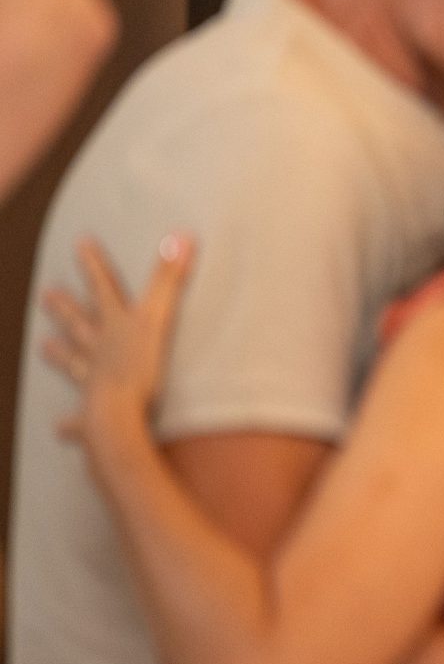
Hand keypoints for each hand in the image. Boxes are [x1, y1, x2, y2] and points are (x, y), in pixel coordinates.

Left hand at [41, 236, 193, 469]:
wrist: (118, 415)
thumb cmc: (138, 367)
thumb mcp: (159, 318)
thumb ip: (169, 279)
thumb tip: (181, 236)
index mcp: (115, 327)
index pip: (103, 289)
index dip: (94, 266)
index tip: (80, 244)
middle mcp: (98, 350)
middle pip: (79, 325)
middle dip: (65, 309)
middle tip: (46, 295)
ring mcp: (92, 381)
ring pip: (74, 364)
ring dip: (60, 355)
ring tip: (43, 346)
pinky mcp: (92, 413)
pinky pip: (78, 420)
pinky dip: (69, 424)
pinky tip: (60, 427)